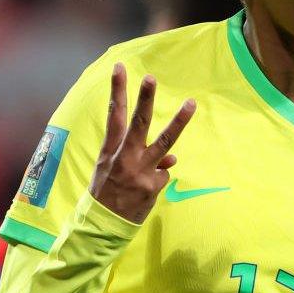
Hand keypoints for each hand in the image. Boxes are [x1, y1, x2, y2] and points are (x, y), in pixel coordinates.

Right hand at [89, 62, 195, 223]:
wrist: (102, 225)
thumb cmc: (107, 192)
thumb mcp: (110, 170)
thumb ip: (135, 156)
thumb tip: (172, 158)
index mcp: (111, 150)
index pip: (114, 115)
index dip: (117, 90)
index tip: (120, 67)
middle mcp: (125, 157)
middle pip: (138, 123)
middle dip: (145, 99)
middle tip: (150, 77)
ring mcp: (140, 171)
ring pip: (164, 142)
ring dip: (179, 121)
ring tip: (191, 103)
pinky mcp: (152, 186)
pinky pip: (163, 175)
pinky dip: (157, 180)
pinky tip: (145, 191)